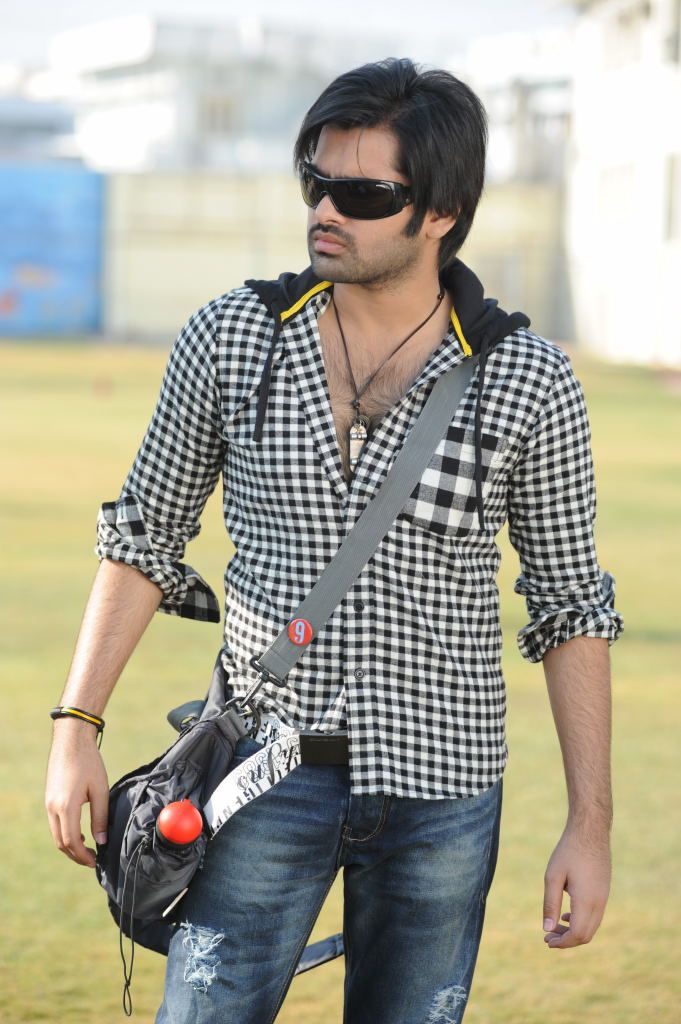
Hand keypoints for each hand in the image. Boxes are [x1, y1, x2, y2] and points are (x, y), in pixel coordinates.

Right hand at [45, 720, 109, 867]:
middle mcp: (53, 808)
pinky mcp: (49, 799)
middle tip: (93, 861)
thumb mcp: (101, 790)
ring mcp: (49, 803)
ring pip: (56, 834)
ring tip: (88, 850)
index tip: (96, 862)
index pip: (71, 842)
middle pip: (61, 842)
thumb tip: (102, 841)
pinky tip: (80, 834)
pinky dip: (66, 834)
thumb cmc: (89, 762)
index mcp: (66, 806)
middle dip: (76, 855)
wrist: (71, 740)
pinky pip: (55, 824)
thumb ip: (101, 817)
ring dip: (70, 846)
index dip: (83, 856)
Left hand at [542, 823, 610, 948]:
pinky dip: (581, 921)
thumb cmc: (569, 851)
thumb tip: (546, 928)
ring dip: (574, 931)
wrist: (591, 831)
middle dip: (567, 940)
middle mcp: (599, 903)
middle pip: (586, 935)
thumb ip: (550, 903)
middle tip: (548, 936)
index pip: (577, 935)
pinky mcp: (604, 891)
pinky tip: (567, 914)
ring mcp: (604, 897)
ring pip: (591, 926)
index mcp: (586, 901)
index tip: (546, 940)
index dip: (562, 943)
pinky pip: (595, 916)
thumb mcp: (553, 876)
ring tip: (554, 926)